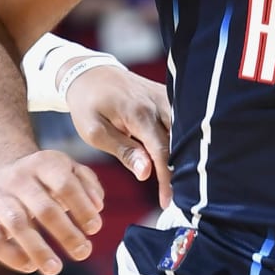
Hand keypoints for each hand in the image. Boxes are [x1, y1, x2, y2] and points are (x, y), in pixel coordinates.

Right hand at [0, 151, 103, 274]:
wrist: (4, 173)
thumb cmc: (48, 179)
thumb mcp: (70, 170)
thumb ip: (88, 184)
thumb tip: (97, 206)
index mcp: (43, 164)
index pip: (65, 185)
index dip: (82, 208)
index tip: (95, 229)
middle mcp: (18, 179)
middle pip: (44, 208)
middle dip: (66, 234)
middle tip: (84, 253)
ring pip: (17, 225)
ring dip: (38, 250)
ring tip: (55, 269)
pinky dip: (11, 257)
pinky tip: (30, 267)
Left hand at [67, 62, 172, 203]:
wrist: (90, 73)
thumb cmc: (88, 105)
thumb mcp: (96, 132)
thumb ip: (124, 152)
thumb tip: (146, 173)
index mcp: (139, 113)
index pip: (161, 151)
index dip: (166, 179)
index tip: (167, 202)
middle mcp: (159, 103)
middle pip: (181, 142)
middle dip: (183, 170)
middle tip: (182, 196)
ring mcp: (167, 97)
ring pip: (186, 132)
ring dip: (186, 156)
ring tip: (185, 181)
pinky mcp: (169, 96)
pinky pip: (182, 122)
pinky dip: (183, 141)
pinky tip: (183, 159)